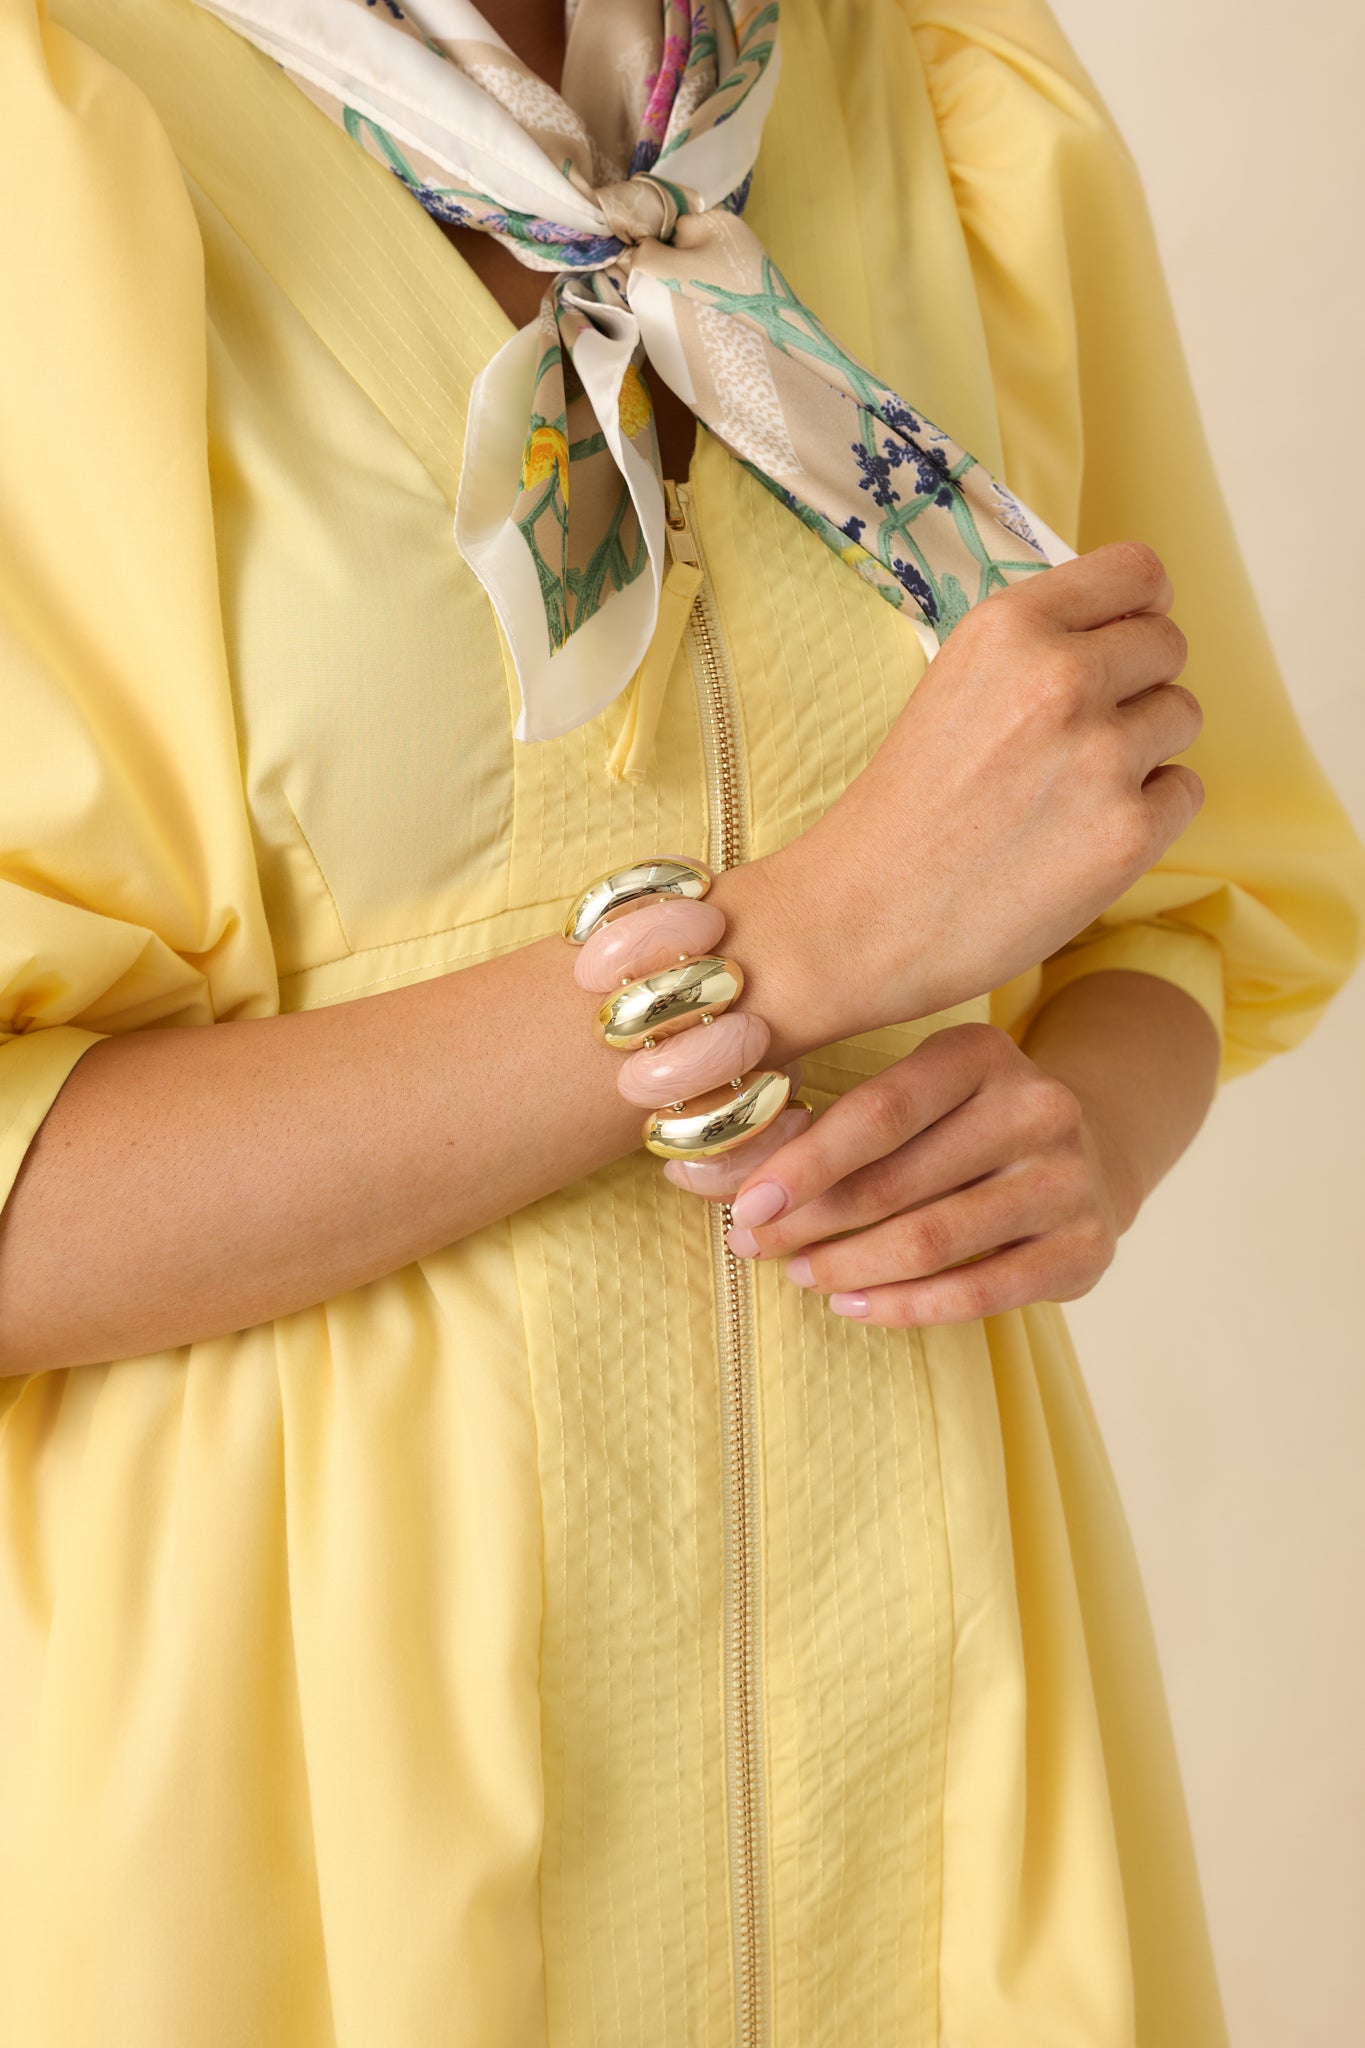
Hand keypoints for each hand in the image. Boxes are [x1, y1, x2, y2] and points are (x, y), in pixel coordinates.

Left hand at [686, 1023, 1125, 1328]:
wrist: (1089, 1154)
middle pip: (899, 1182)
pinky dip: (904, 1306)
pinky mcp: (1087, 1247)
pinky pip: (979, 1293)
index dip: (806, 1163)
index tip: (745, 1204)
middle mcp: (1035, 1107)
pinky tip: (852, 1304)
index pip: (879, 1111)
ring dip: (849, 1266)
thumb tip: (700, 1174)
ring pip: (933, 1241)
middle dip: (812, 1221)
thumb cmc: (961, 1126)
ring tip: (799, 1273)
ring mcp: (1067, 1179)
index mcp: (979, 1053)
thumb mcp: (914, 1096)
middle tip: (754, 1245)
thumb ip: (830, 1126)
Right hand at [748, 540, 1204, 1048]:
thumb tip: (1124, 633)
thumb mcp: (953, 684)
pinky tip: (1082, 836)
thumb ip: (1035, 650)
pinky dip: (1149, 814)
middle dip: (1138, 685)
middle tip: (1079, 738)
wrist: (864, 916)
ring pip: (1181, 717)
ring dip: (1145, 749)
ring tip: (1072, 791)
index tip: (1127, 639)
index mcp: (1010, 628)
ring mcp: (1101, 755)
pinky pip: (1184, 791)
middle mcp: (1062, 676)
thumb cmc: (904, 809)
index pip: (1136, 573)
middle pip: (1167, 645)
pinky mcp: (1128, 831)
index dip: (1141, 607)